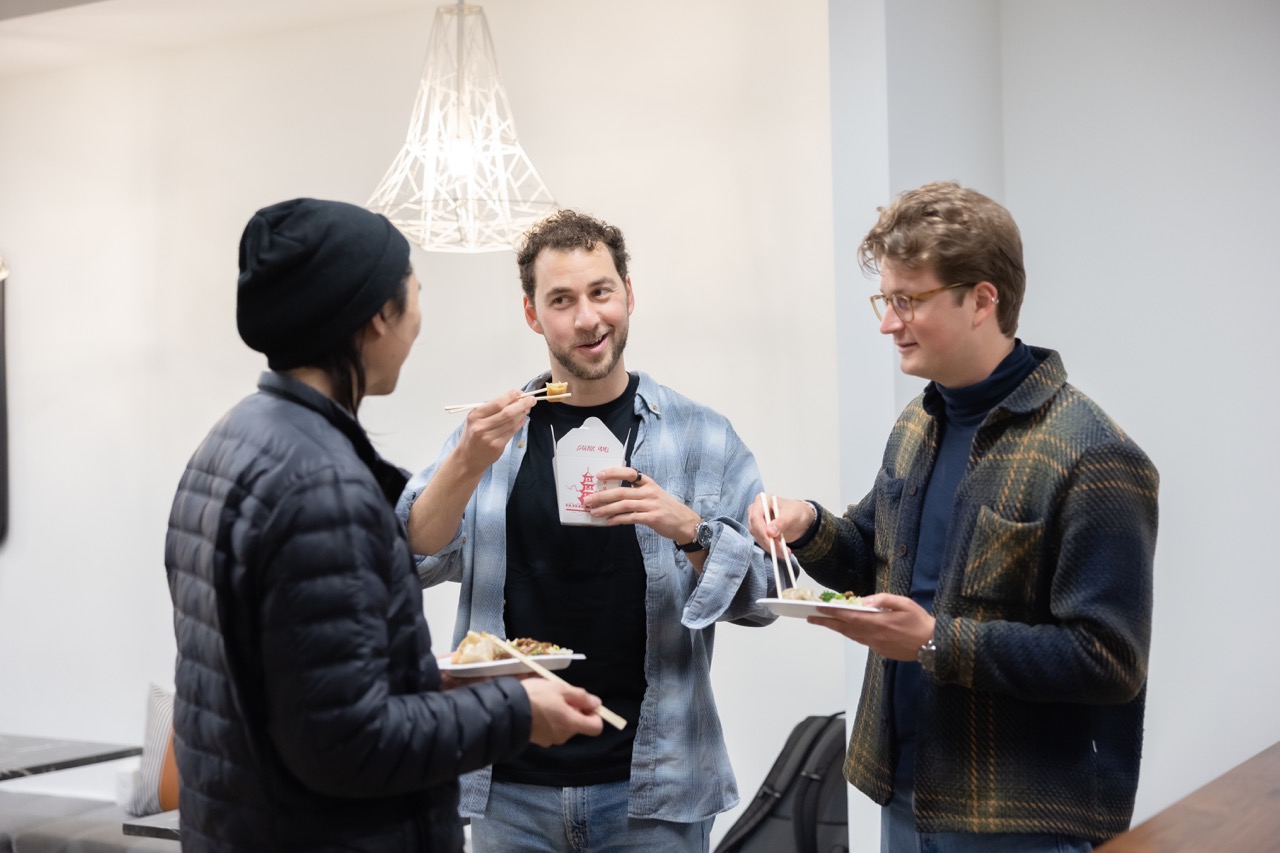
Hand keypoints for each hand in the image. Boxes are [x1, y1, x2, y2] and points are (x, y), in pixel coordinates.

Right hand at [454, 389, 536, 473]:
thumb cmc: (473, 435)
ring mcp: (489, 438)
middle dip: (522, 404)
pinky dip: (520, 423)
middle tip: (531, 400)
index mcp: (475, 416)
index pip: (497, 403)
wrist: (468, 458)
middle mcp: (481, 427)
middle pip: (507, 413)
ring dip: (522, 413)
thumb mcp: (476, 419)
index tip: (519, 392)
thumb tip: (513, 398)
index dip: (511, 396)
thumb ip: (491, 409)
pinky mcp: (497, 446)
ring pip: (512, 422)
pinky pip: (512, 432)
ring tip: (527, 408)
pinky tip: (523, 419)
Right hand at [521, 679, 604, 746]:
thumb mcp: (560, 689)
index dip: (595, 714)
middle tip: (560, 696)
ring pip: (564, 727)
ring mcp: (550, 740)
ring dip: (560, 715)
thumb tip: (597, 704)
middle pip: (578, 725)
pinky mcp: (538, 740)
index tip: (585, 703)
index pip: (596, 727)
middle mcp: (563, 736)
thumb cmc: (536, 696)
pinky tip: (538, 709)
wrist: (506, 710)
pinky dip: (549, 720)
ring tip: (546, 701)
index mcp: (572, 724)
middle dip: (574, 711)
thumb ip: (580, 697)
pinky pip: (550, 730)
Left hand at [585, 466, 699, 543]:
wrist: (684, 522)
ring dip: (606, 509)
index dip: (613, 472)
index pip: (629, 473)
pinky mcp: (652, 518)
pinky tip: (608, 522)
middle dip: (602, 496)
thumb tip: (611, 495)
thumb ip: (636, 492)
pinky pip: (630, 518)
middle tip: (587, 500)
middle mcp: (649, 491)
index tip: (599, 475)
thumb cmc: (665, 507)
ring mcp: (651, 504)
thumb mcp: (653, 494)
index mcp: (648, 482)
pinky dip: (617, 520)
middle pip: (621, 491)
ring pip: (623, 505)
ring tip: (594, 512)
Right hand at [746, 492, 814, 554]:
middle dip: (767, 541)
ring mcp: (757, 522)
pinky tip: (781, 552)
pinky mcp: (760, 532)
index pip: (756, 517)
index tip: (772, 539)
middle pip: (755, 528)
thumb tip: (770, 532)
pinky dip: (771, 548)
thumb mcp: (792, 515)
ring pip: (758, 537)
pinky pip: (762, 542)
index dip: (762, 530)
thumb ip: (781, 522)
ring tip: (785, 552)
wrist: (800, 518)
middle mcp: (756, 510)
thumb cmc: (796, 511)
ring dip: (770, 547)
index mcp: (762, 500)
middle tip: (781, 550)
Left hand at [807, 593, 935, 661]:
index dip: (831, 613)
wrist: (933, 645)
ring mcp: (876, 645)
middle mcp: (874, 636)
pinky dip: (850, 634)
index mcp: (878, 623)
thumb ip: (883, 600)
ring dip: (836, 629)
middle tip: (810, 618)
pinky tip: (846, 629)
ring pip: (851, 636)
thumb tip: (864, 601)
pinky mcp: (880, 651)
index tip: (818, 609)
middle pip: (844, 628)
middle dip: (826, 623)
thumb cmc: (920, 621)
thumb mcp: (904, 603)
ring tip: (823, 622)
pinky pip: (860, 640)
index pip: (849, 617)